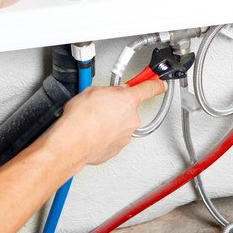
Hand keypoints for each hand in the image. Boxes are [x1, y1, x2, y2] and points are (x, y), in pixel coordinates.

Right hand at [44, 80, 165, 166]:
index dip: (155, 84)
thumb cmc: (80, 118)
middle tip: (101, 106)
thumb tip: (109, 92)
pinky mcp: (117, 148)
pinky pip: (114, 138)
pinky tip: (93, 132)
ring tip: (93, 121)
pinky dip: (105, 135)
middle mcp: (131, 118)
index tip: (159, 84)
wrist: (73, 142)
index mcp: (128, 100)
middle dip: (118, 107)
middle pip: (130, 108)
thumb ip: (108, 90)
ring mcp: (126, 135)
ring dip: (110, 122)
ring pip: (121, 124)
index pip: (149, 88)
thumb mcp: (92, 91)